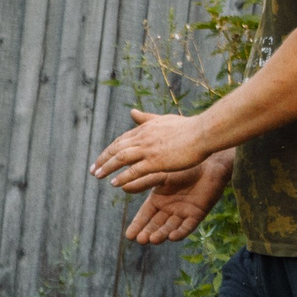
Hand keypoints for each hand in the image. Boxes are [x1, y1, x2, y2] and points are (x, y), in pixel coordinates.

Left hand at [90, 108, 211, 191]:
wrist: (204, 132)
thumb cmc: (189, 127)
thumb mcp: (164, 119)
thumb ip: (147, 118)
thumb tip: (132, 112)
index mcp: (146, 128)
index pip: (122, 139)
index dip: (110, 149)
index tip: (102, 158)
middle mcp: (144, 137)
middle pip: (117, 148)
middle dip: (103, 159)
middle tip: (92, 169)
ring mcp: (149, 148)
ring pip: (121, 158)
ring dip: (107, 167)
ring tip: (97, 176)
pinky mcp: (156, 160)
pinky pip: (134, 170)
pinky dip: (123, 177)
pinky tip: (114, 184)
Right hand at [123, 151, 231, 244]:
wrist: (209, 164)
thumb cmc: (184, 167)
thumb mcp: (160, 176)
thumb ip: (144, 182)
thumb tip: (123, 187)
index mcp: (158, 200)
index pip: (145, 216)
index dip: (137, 225)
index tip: (129, 236)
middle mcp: (169, 209)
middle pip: (156, 225)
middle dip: (148, 233)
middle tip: (140, 240)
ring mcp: (183, 213)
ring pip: (169, 227)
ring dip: (161, 234)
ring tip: (152, 240)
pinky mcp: (197, 215)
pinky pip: (187, 227)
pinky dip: (180, 233)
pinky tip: (171, 237)